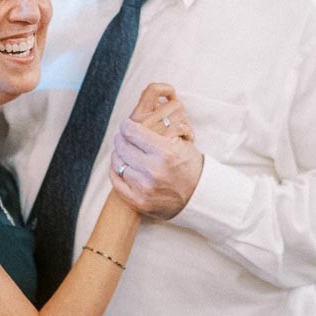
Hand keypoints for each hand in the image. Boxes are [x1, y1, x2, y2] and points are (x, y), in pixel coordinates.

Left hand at [110, 83, 201, 218]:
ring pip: (118, 164)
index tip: (126, 124)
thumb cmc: (191, 166)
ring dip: (119, 155)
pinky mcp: (139, 202)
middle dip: (121, 138)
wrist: (200, 196)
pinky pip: (117, 183)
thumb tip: (144, 113)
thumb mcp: (183, 142)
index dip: (126, 125)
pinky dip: (116, 172)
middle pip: (122, 146)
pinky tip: (120, 166)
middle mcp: (153, 170)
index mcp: (165, 152)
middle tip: (123, 136)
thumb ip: (162, 128)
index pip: (132, 131)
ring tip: (123, 151)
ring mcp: (145, 188)